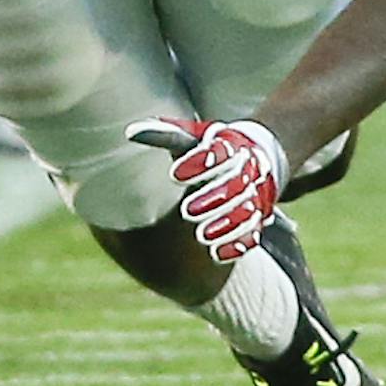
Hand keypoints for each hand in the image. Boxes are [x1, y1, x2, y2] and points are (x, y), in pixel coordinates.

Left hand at [125, 117, 288, 261]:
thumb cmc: (210, 150)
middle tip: (187, 211)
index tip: (174, 174)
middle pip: (235, 184)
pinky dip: (237, 244)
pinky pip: (251, 234)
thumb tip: (130, 132)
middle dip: (213, 199)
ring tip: (202, 235)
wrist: (253, 160)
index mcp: (228, 148)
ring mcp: (252, 196)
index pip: (218, 153)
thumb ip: (165, 134)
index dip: (198, 164)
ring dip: (226, 224)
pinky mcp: (254, 219)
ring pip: (246, 211)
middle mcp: (244, 172)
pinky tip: (217, 253)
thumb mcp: (191, 138)